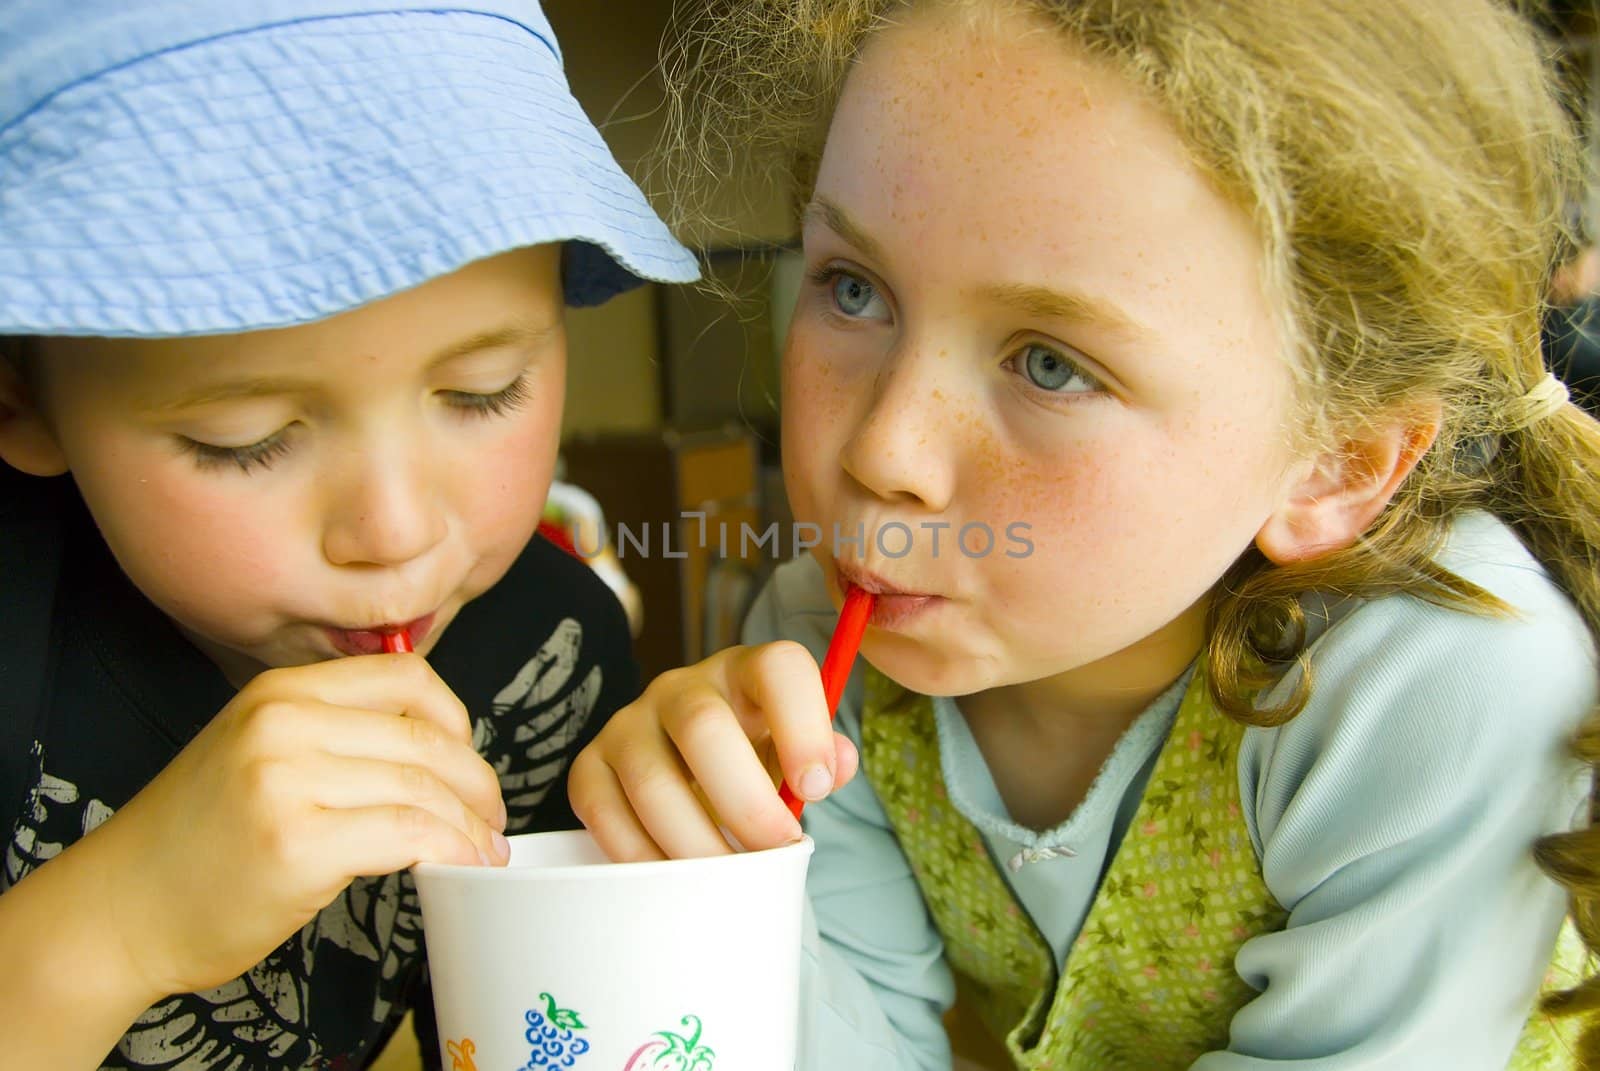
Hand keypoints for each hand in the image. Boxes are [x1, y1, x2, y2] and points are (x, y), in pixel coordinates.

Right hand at [86, 653, 507, 998]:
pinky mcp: (298, 843)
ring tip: (482, 848)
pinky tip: (460, 865)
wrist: (118, 909)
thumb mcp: (256, 752)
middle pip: (424, 735)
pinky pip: (408, 834)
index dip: (456, 718)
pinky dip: (451, 850)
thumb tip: (433, 742)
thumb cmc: (196, 842)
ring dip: (470, 823)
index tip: (468, 759)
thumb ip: (330, 732)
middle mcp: (283, 723)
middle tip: (491, 815)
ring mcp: (287, 780)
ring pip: (423, 786)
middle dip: (476, 781)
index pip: (406, 676)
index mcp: (280, 691)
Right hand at [569, 641, 858, 859]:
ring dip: (696, 843)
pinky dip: (643, 856)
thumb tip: (836, 766)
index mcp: (745, 672)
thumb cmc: (752, 759)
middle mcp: (682, 688)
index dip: (804, 726)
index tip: (817, 789)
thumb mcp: (793, 752)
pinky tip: (678, 879)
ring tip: (730, 878)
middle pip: (703, 727)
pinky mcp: (590, 765)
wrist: (684, 766)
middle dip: (746, 803)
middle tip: (775, 850)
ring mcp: (629, 722)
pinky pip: (603, 812)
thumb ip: (825, 757)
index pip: (779, 668)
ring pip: (651, 781)